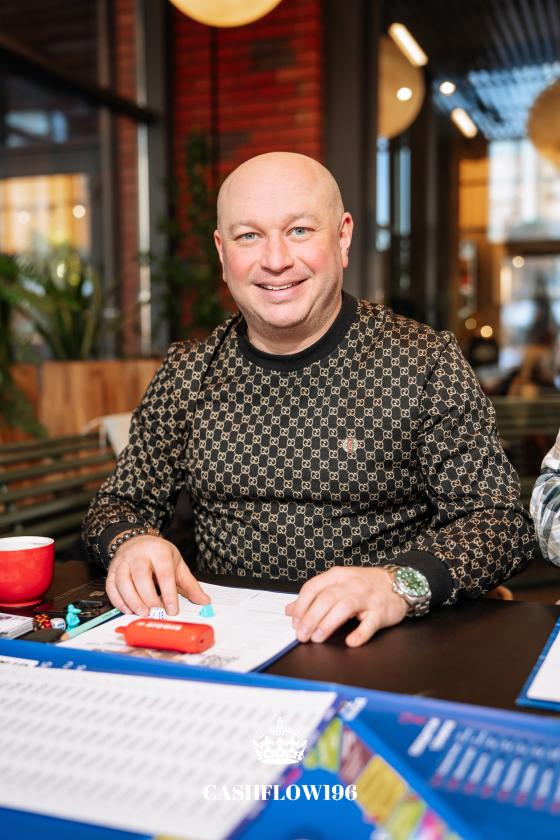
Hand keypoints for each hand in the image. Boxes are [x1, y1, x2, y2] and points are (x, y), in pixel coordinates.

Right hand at [105, 535, 209, 616]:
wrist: (137, 541)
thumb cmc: (159, 555)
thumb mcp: (177, 564)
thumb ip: (190, 584)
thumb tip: (204, 601)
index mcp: (159, 551)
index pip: (164, 573)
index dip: (168, 593)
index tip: (172, 610)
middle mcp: (139, 554)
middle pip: (141, 576)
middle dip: (148, 598)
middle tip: (156, 613)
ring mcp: (123, 561)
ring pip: (123, 582)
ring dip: (132, 600)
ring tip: (142, 613)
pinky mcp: (112, 569)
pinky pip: (111, 586)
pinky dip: (118, 601)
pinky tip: (128, 610)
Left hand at [285, 566, 407, 646]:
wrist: (399, 584)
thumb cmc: (365, 586)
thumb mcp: (338, 584)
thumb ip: (314, 596)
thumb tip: (289, 610)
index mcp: (338, 576)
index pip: (313, 587)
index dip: (301, 605)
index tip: (294, 622)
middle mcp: (351, 584)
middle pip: (326, 598)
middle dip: (311, 618)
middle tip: (302, 635)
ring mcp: (367, 597)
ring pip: (344, 607)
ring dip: (328, 624)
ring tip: (317, 638)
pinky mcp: (381, 611)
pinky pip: (370, 623)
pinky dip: (360, 633)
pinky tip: (350, 641)